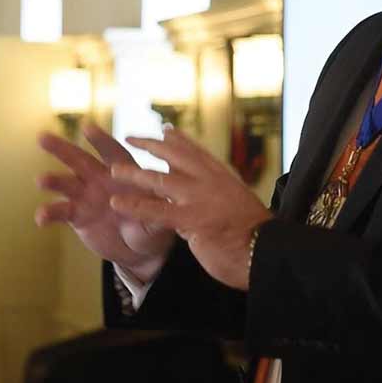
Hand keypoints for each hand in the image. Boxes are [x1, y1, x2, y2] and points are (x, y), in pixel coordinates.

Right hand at [35, 121, 175, 281]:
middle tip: (42, 137)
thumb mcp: (158, 216)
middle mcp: (100, 178)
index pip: (111, 152)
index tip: (87, 127)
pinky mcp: (76, 215)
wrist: (137, 249)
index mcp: (123, 171)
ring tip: (40, 180)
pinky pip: (61, 212)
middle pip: (79, 159)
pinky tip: (40, 218)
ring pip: (65, 183)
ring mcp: (85, 196)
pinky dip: (50, 213)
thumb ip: (155, 208)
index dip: (100, 141)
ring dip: (53, 180)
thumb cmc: (152, 224)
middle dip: (61, 148)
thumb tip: (159, 200)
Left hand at [109, 127, 270, 290]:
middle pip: (175, 157)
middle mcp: (211, 182)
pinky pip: (157, 211)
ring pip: (160, 181)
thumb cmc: (256, 237)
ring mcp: (200, 199)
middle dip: (151, 146)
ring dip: (135, 174)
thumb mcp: (238, 205)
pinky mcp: (192, 220)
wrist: (267, 253)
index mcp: (224, 178)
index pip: (198, 152)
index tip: (166, 129)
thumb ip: (220, 194)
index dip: (180, 140)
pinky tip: (117, 202)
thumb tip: (209, 189)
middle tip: (130, 138)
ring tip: (113, 170)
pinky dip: (135, 206)